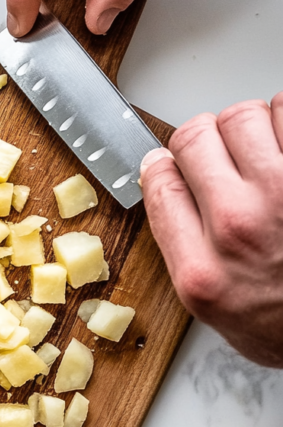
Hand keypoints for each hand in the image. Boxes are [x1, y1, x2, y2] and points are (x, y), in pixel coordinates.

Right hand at [140, 95, 282, 367]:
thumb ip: (183, 250)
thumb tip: (166, 186)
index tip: (178, 166)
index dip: (167, 166)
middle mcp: (239, 227)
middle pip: (195, 136)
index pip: (161, 181)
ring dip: (252, 127)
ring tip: (264, 154)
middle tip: (223, 158)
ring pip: (244, 115)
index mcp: (203, 269)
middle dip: (206, 141)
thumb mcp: (217, 311)